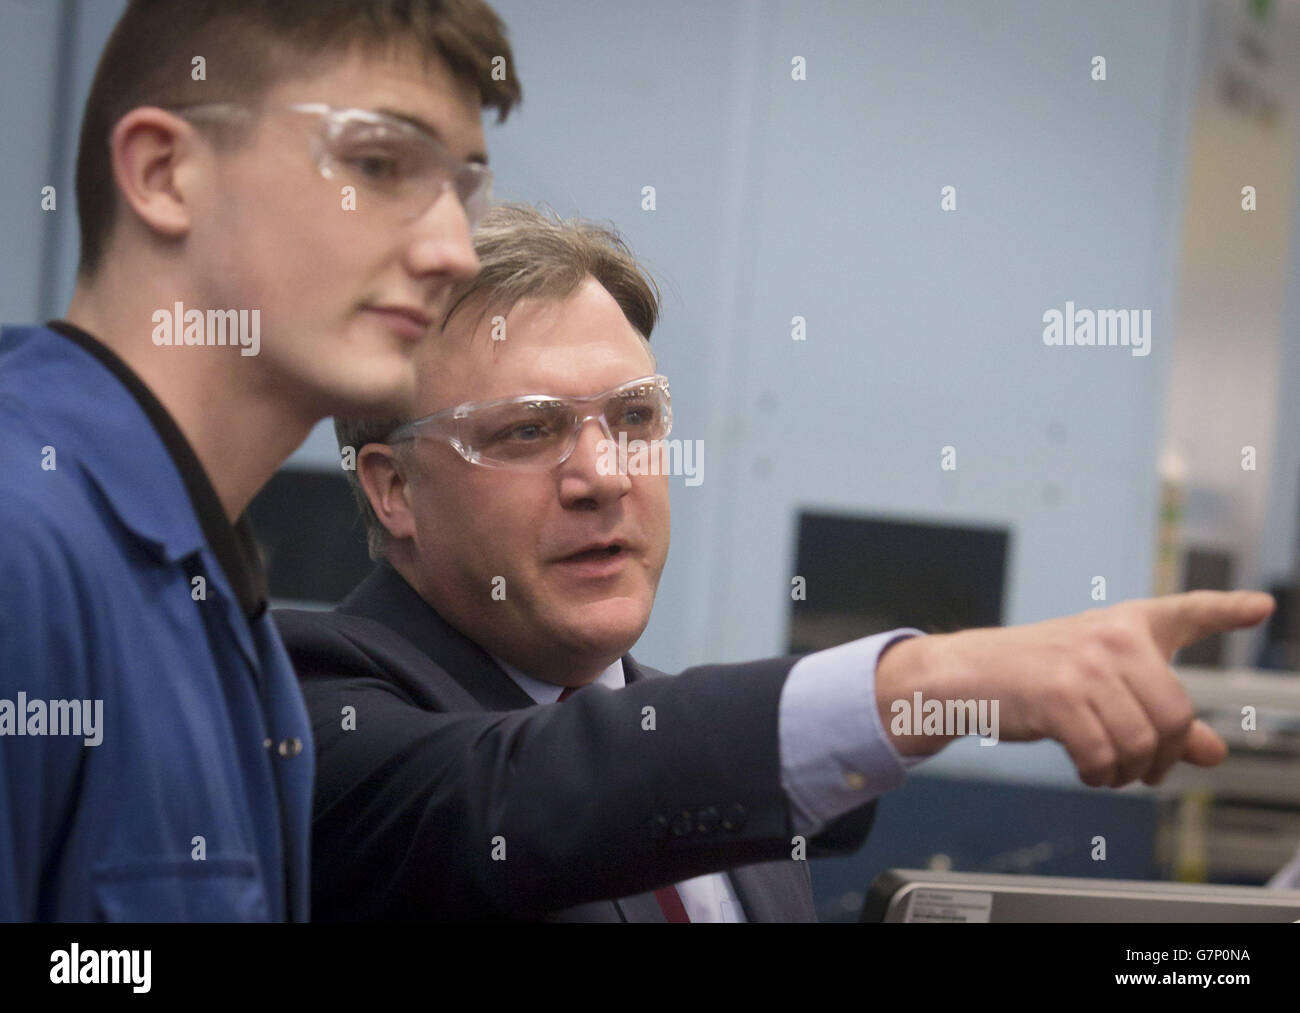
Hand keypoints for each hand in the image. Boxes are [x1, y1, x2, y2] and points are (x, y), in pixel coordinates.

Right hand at [875, 590, 1274, 786]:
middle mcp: (1113, 639)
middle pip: (1177, 715)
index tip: (1259, 606)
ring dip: (1129, 772)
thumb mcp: (1102, 686)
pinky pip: (1104, 755)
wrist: (966, 674)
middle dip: (1165, 756)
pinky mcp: (1059, 696)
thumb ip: (1161, 714)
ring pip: (1142, 742)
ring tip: (1109, 770)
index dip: (1227, 609)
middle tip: (1145, 769)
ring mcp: (1086, 665)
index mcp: (1127, 626)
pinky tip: (1087, 768)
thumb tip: (1211, 751)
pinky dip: (1099, 775)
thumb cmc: (1033, 675)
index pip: (1186, 613)